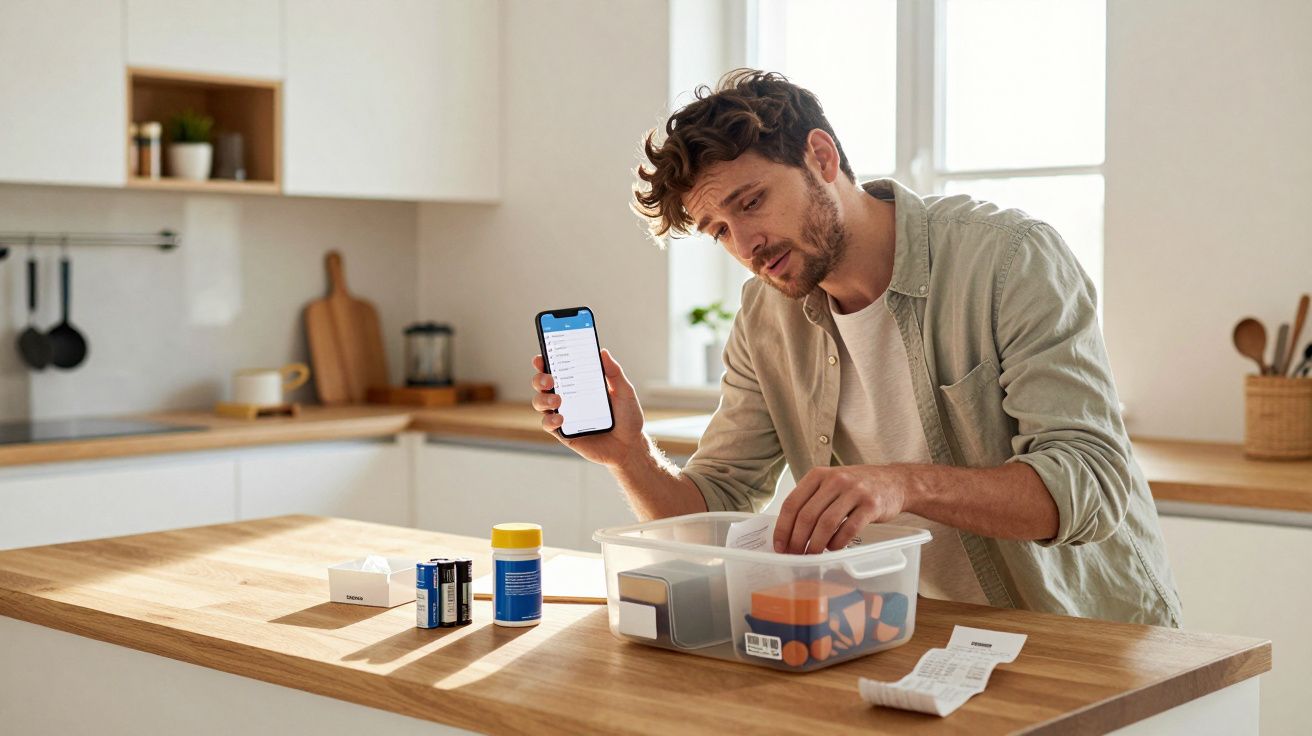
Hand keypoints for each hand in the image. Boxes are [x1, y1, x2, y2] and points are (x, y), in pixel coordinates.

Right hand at [530, 349, 644, 466]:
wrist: (630, 446)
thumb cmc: (627, 418)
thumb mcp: (624, 392)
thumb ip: (614, 373)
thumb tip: (603, 352)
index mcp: (580, 383)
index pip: (558, 368)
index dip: (546, 360)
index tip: (542, 356)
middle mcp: (568, 397)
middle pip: (543, 384)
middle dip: (539, 378)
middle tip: (549, 379)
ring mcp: (563, 414)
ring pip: (540, 403)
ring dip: (543, 399)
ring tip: (557, 400)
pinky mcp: (563, 432)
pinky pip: (548, 425)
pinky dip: (550, 420)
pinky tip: (560, 418)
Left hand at [772, 465, 908, 553]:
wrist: (895, 482)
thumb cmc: (858, 486)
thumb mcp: (831, 483)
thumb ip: (812, 500)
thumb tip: (789, 531)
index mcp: (819, 475)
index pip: (792, 503)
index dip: (783, 528)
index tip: (779, 545)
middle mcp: (835, 480)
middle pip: (807, 516)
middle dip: (797, 540)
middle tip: (795, 555)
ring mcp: (854, 491)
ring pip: (826, 524)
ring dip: (816, 544)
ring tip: (812, 555)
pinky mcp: (871, 505)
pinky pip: (849, 529)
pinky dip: (837, 543)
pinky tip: (833, 548)